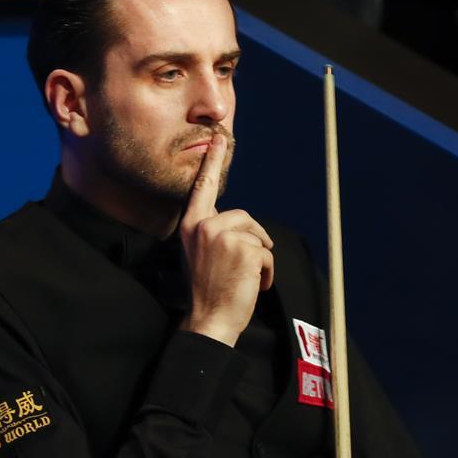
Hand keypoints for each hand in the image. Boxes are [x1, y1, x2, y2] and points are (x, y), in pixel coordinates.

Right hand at [179, 133, 273, 346]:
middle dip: (254, 242)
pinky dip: (266, 271)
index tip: (218, 138)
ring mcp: (221, 235)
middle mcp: (203, 226)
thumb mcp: (203, 254)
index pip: (202, 189)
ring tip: (246, 279)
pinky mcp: (242, 246)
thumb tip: (237, 222)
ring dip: (260, 259)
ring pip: (257, 235)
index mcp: (190, 226)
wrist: (210, 319)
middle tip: (244, 268)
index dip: (212, 162)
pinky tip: (253, 285)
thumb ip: (213, 233)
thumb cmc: (210, 291)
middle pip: (244, 217)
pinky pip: (267, 251)